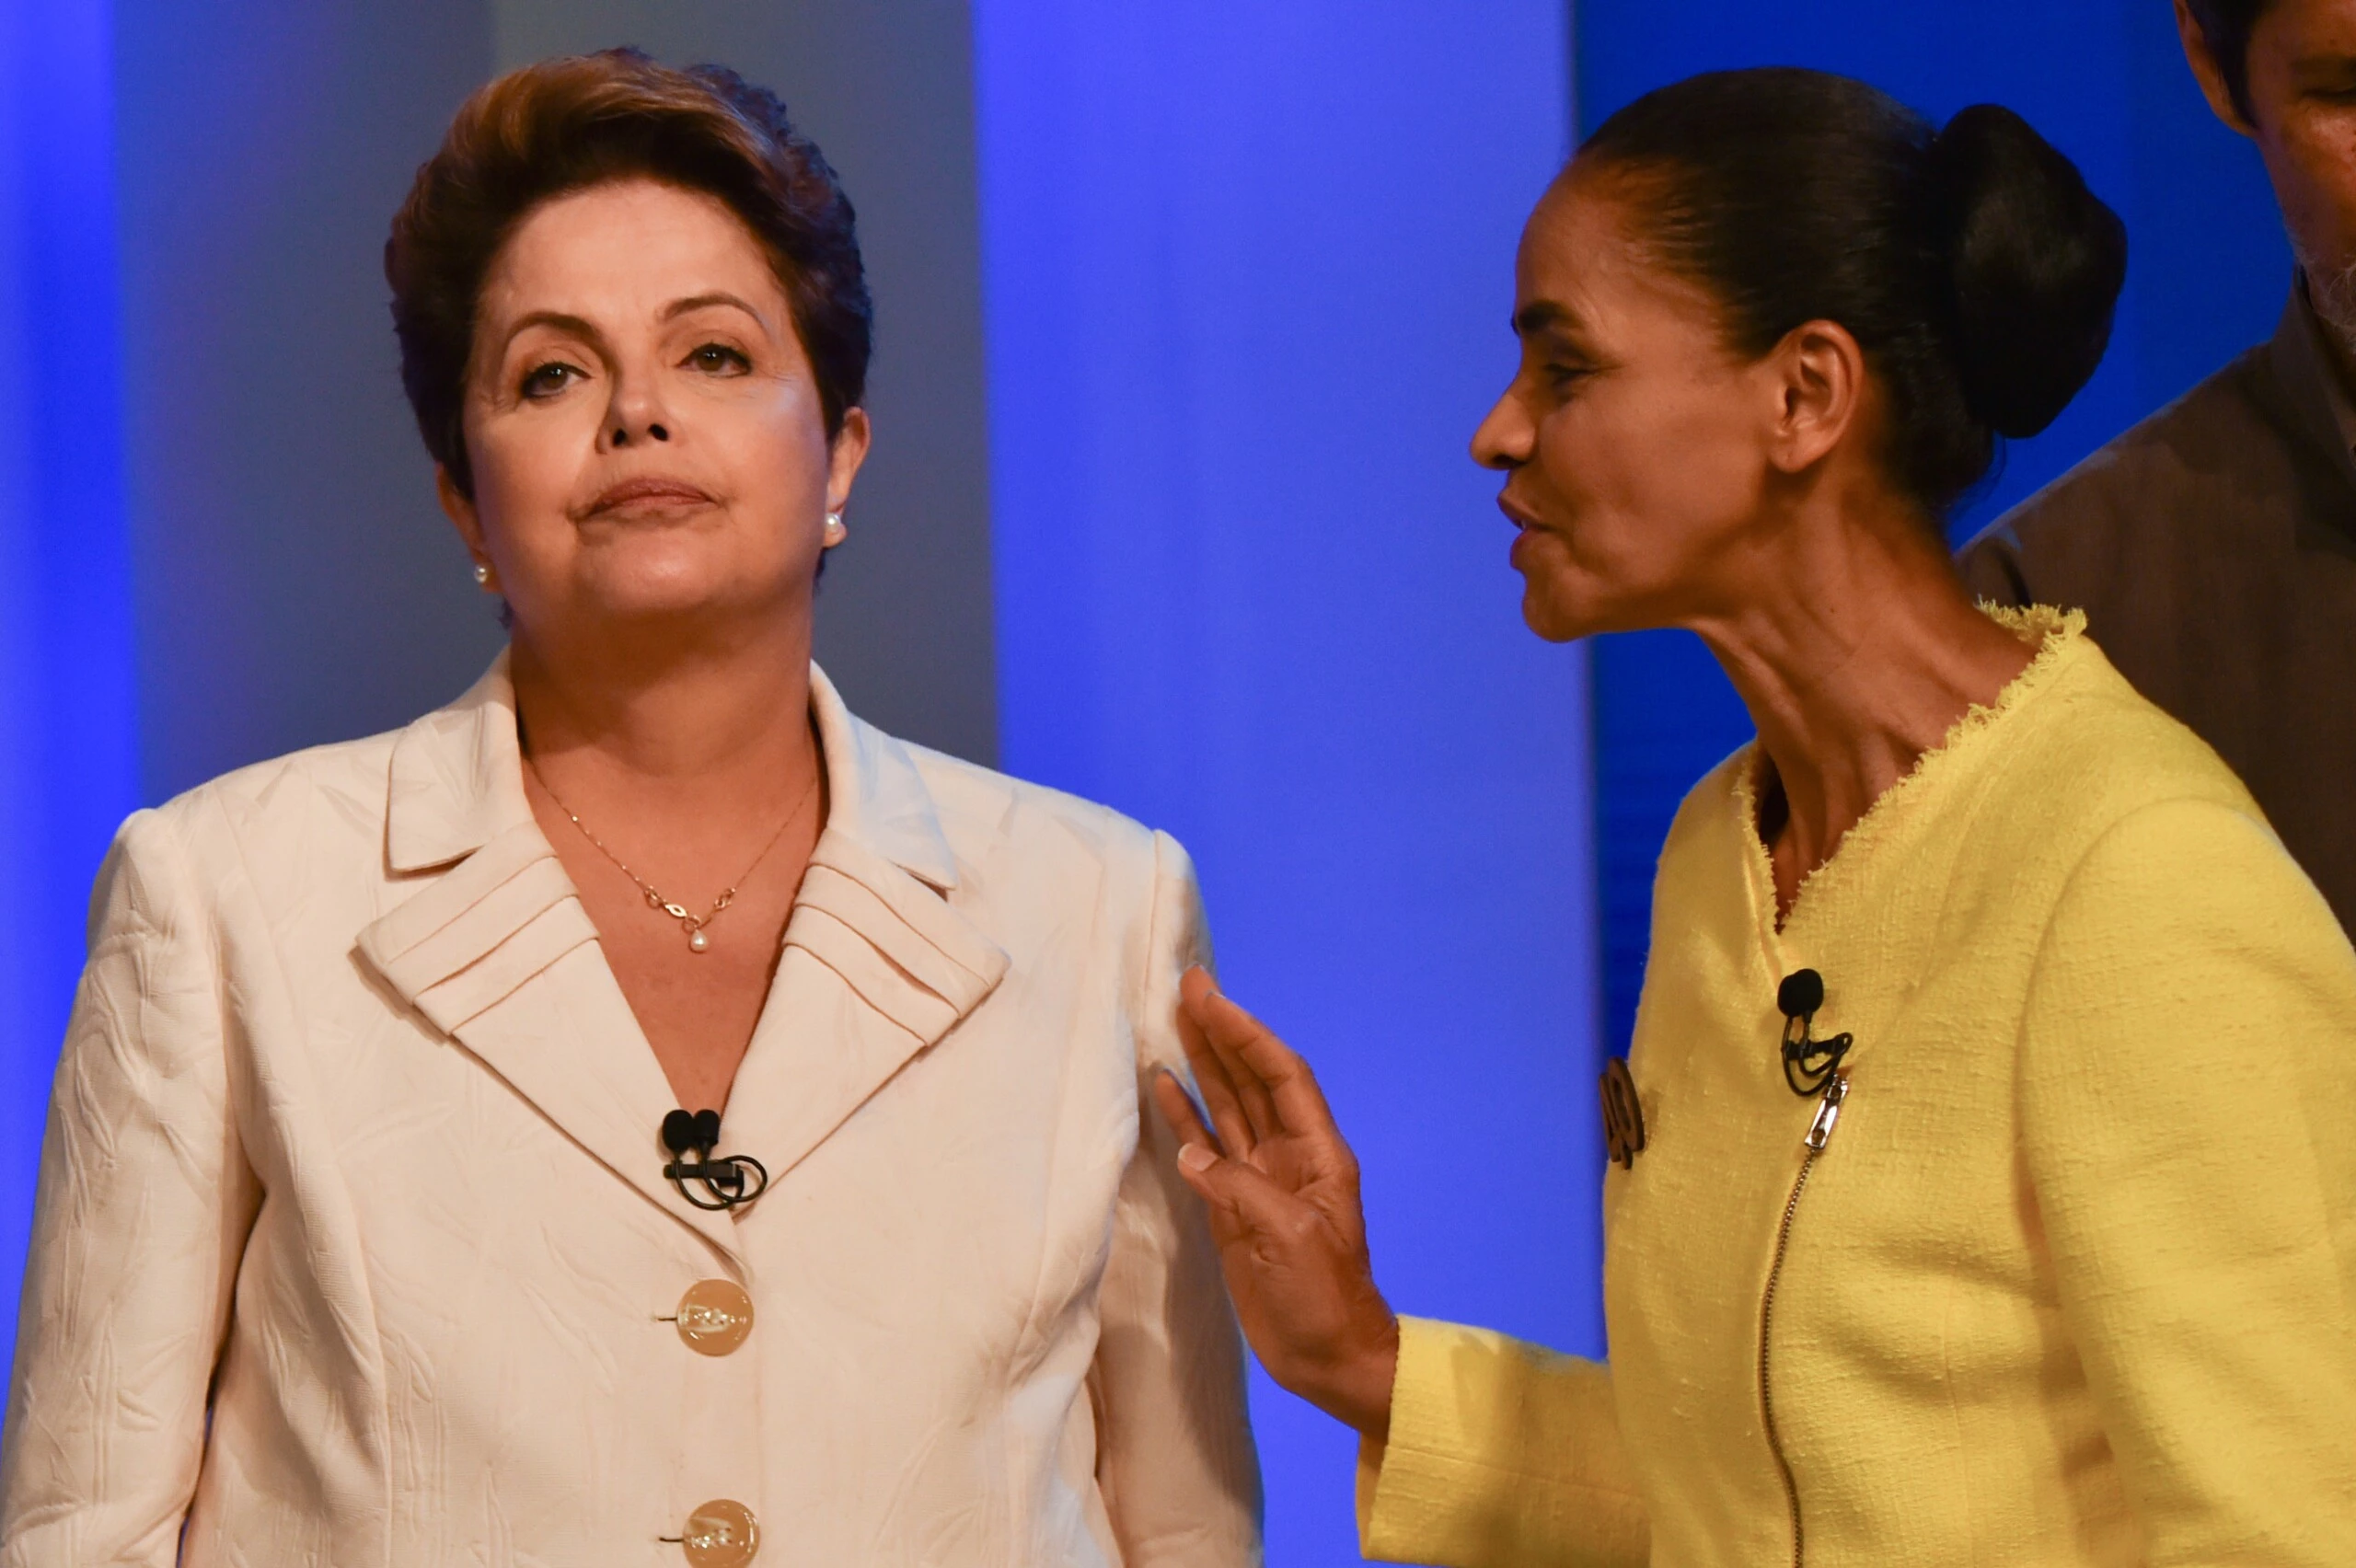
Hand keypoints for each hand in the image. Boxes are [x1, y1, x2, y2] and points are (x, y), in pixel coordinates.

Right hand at [1152, 966, 1399, 1439]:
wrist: (1329, 1359)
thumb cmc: (1324, 1299)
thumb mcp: (1289, 1238)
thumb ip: (1239, 1189)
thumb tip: (1194, 1152)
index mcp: (1316, 1153)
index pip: (1280, 1076)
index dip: (1247, 1034)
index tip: (1211, 999)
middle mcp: (1288, 1156)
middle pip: (1251, 1080)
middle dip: (1223, 1033)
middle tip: (1187, 985)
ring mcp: (1259, 1179)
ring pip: (1227, 1107)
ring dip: (1203, 1064)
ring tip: (1172, 1020)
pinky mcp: (1234, 1207)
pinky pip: (1208, 1150)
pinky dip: (1186, 1117)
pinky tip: (1164, 1086)